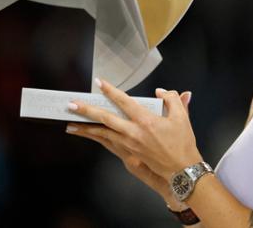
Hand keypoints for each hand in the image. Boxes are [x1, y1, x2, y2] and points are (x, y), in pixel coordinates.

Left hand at [65, 79, 200, 197]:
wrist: (182, 169)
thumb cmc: (182, 143)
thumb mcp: (182, 117)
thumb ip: (172, 99)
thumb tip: (161, 92)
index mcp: (146, 121)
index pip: (124, 101)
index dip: (111, 91)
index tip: (100, 82)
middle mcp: (133, 133)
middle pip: (105, 119)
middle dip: (87, 111)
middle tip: (71, 105)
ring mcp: (129, 144)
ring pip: (102, 133)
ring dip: (85, 128)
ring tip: (70, 124)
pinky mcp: (129, 153)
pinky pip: (108, 143)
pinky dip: (96, 138)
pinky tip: (88, 135)